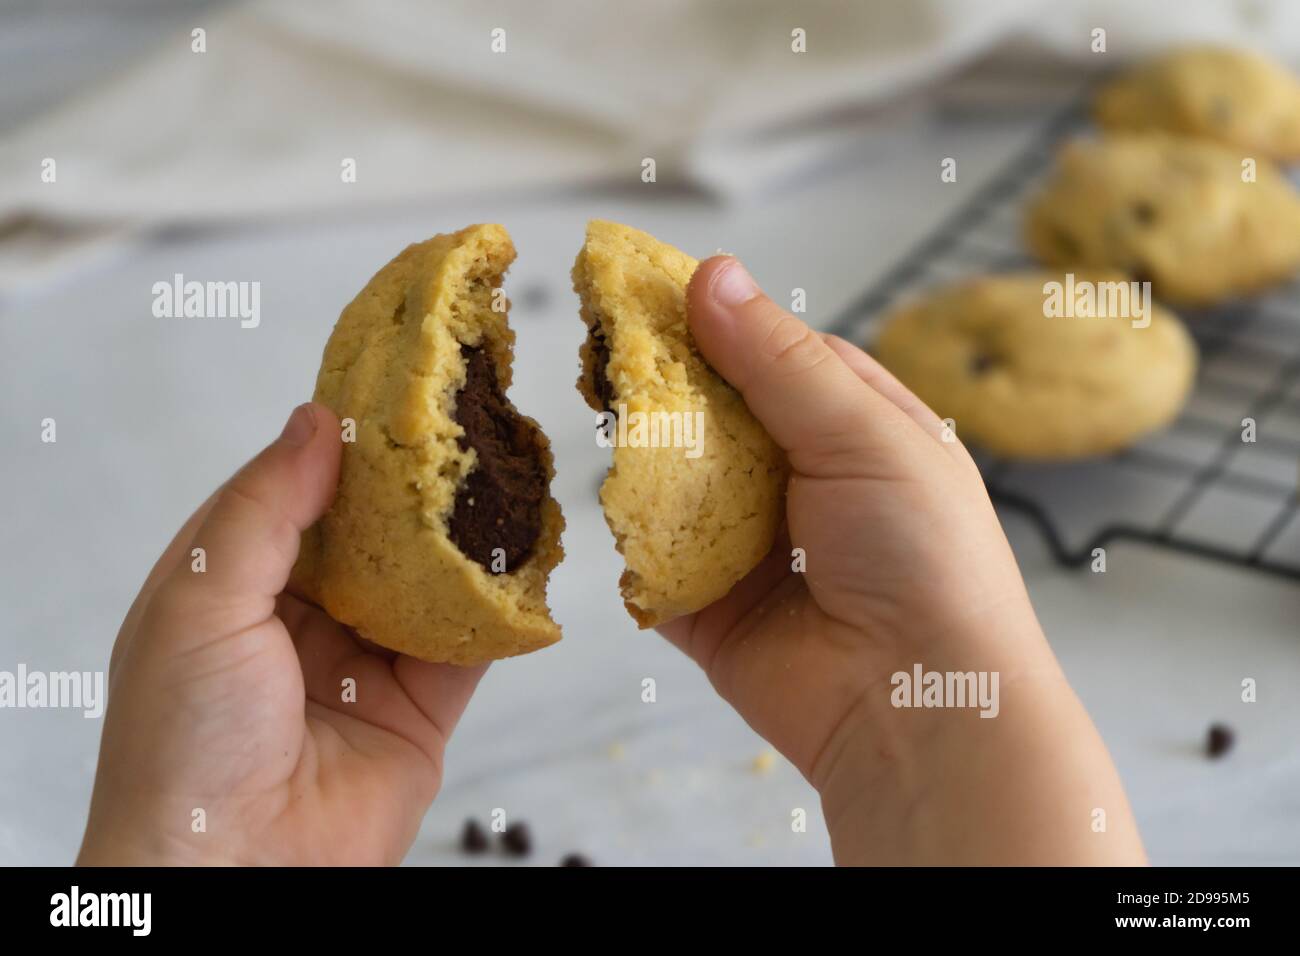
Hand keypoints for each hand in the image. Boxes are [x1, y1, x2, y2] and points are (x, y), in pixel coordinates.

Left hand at [79, 404, 484, 865]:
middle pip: (366, 536)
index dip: (333, 448)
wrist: (235, 876)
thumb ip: (264, 509)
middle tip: (458, 425)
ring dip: (461, 538)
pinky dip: (499, 607)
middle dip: (410, 487)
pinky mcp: (419, 710)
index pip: (287, 498)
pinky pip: (468, 646)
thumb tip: (315, 420)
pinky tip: (526, 559)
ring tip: (503, 472)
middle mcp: (298, 623)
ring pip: (423, 582)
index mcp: (229, 592)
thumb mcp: (201, 603)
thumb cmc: (183, 746)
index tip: (383, 395)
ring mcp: (363, 666)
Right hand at [661, 257, 1145, 864]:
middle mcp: (801, 480)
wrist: (918, 708)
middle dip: (663, 385)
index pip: (772, 352)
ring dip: (642, 457)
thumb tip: (712, 275)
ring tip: (603, 414)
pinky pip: (653, 564)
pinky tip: (610, 503)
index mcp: (855, 428)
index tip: (644, 286)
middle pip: (713, 413)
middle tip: (607, 351)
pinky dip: (632, 541)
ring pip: (675, 482)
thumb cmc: (926, 561)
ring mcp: (751, 545)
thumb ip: (780, 360)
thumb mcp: (864, 433)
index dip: (712, 318)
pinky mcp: (709, 609)